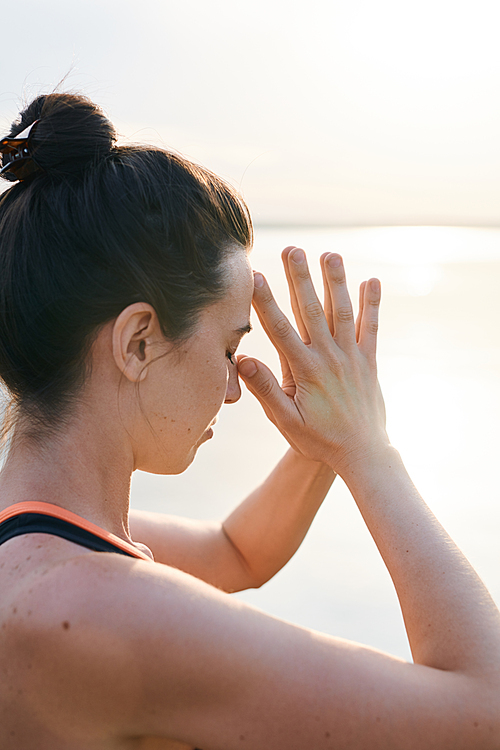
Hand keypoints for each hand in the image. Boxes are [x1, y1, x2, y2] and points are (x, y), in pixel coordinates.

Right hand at [237, 248, 387, 476]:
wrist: (363, 453)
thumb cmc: (319, 440)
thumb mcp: (286, 421)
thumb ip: (264, 390)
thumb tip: (242, 360)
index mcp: (305, 371)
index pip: (280, 329)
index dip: (265, 300)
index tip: (254, 275)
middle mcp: (329, 358)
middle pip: (312, 311)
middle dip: (300, 278)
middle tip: (292, 249)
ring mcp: (351, 358)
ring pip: (343, 313)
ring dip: (336, 282)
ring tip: (330, 254)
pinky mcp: (368, 362)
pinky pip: (371, 328)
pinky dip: (371, 304)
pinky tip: (371, 280)